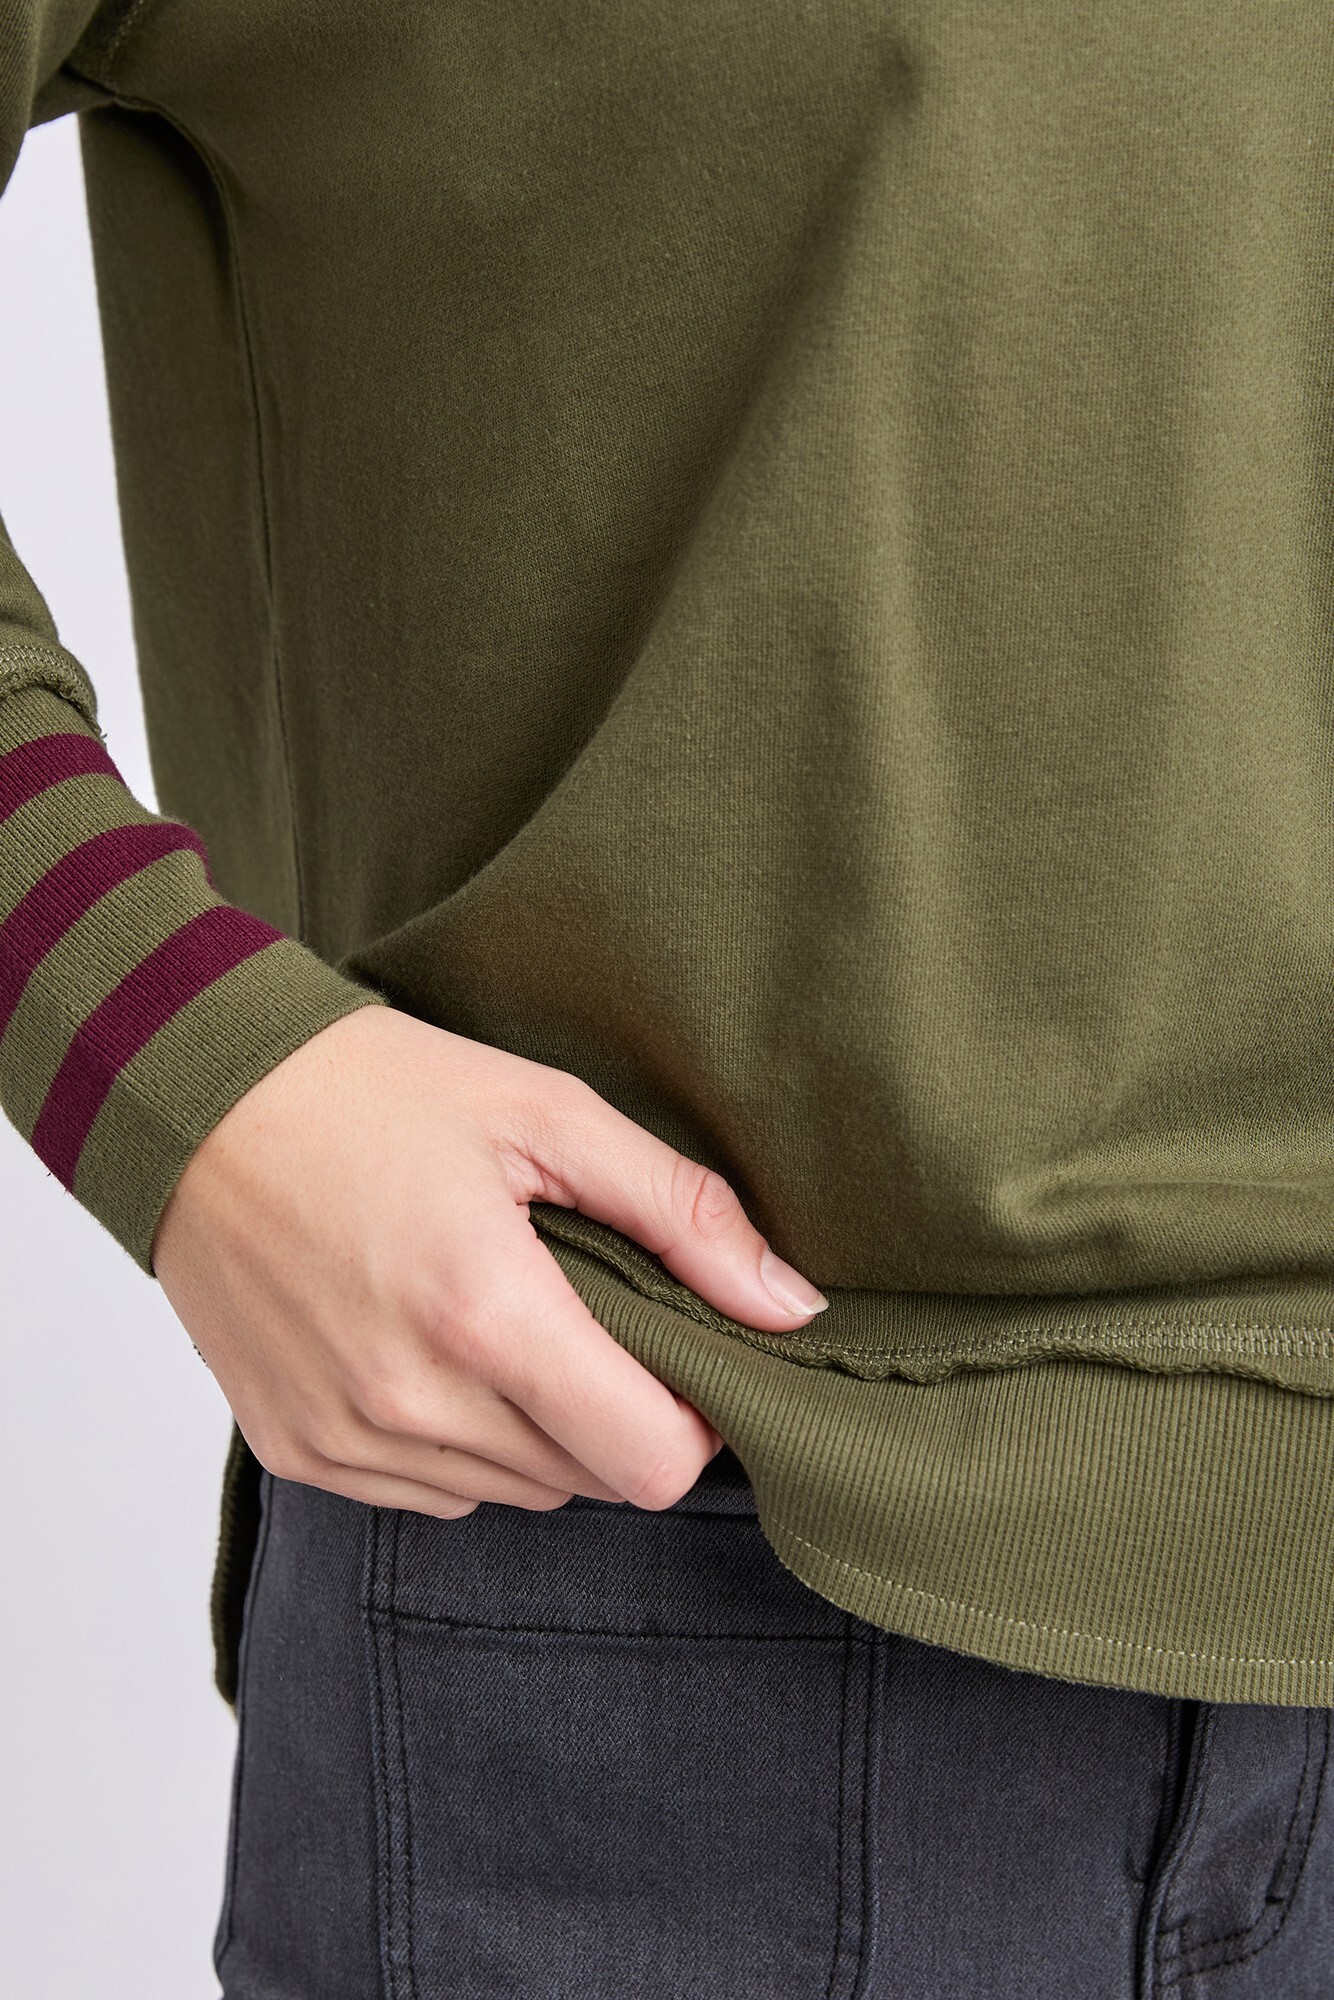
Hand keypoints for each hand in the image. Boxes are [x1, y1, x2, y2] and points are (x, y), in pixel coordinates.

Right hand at [151, 1006, 827, 1517]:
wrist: (191, 1101)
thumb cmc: (368, 1091)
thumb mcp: (546, 1114)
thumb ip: (683, 1216)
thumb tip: (790, 1309)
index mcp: (486, 1316)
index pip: (652, 1467)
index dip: (693, 1416)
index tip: (677, 1348)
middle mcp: (411, 1404)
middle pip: (589, 1481)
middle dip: (614, 1409)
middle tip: (585, 1310)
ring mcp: (346, 1440)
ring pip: (513, 1493)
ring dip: (537, 1428)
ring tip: (497, 1315)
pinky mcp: (298, 1453)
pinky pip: (430, 1492)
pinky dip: (458, 1439)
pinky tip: (429, 1344)